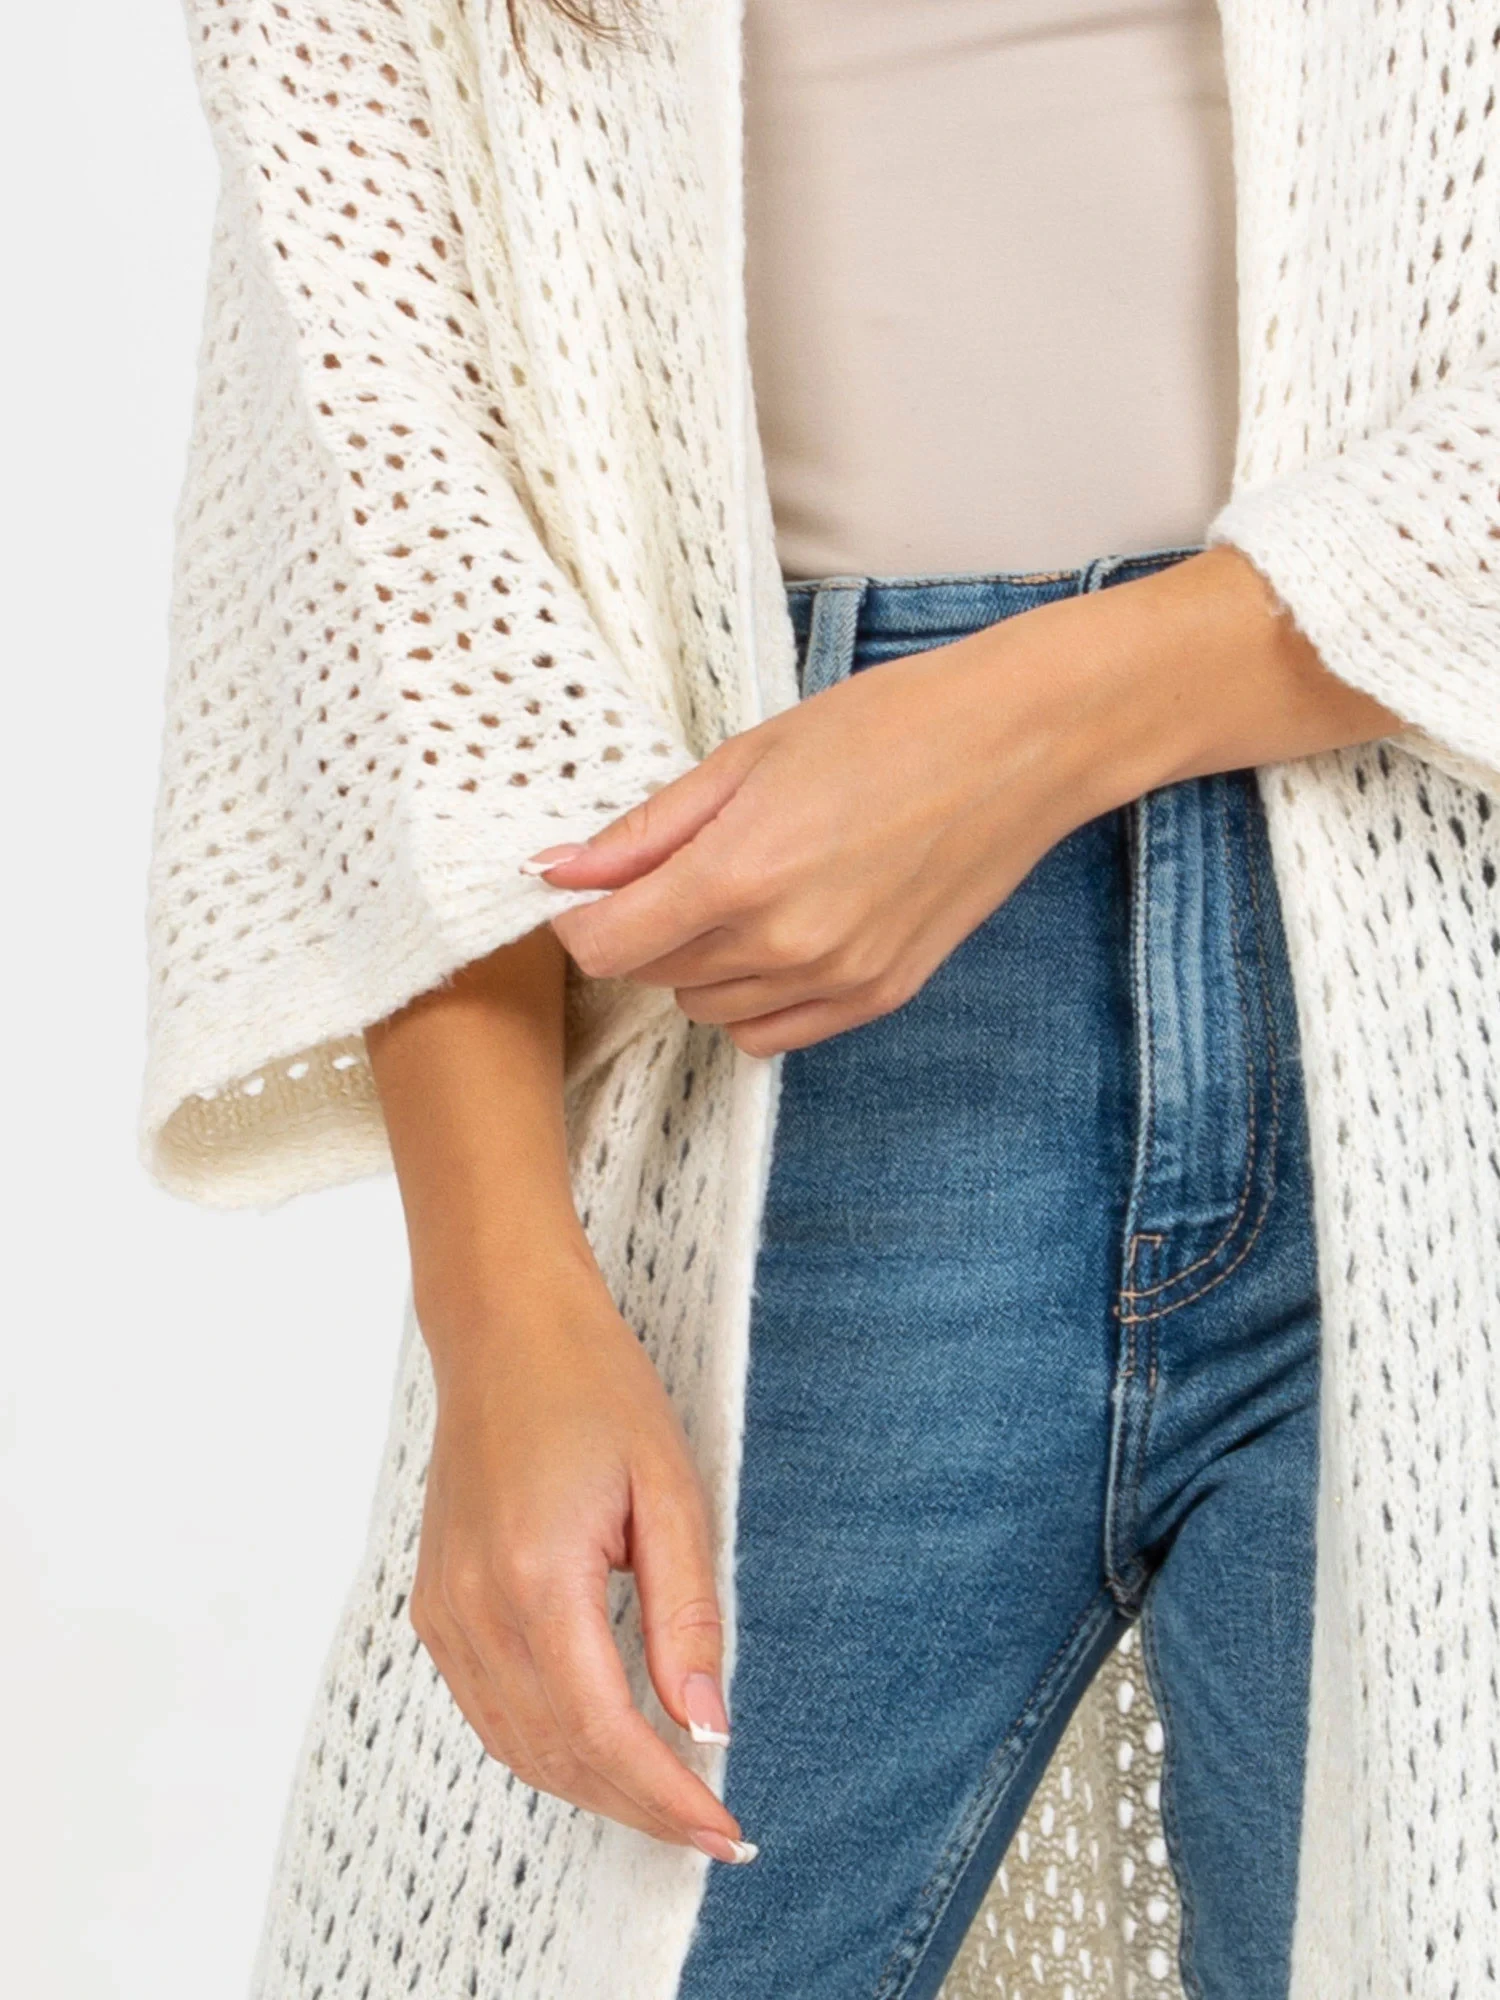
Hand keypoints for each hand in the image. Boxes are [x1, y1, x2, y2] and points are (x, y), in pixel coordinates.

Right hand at [408, 1266, 755, 1860]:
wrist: (505, 1329)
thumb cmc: (596, 1391)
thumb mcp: (669, 1490)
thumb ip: (687, 1614)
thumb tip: (708, 1726)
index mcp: (537, 1578)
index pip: (605, 1732)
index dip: (667, 1797)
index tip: (727, 1830)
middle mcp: (475, 1609)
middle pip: (559, 1756)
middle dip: (640, 1807)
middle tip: (711, 1829)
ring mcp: (443, 1611)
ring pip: (517, 1747)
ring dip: (594, 1789)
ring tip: (667, 1802)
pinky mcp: (434, 1606)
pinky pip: (487, 1711)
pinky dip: (547, 1750)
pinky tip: (601, 1748)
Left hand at [530, 546, 1399, 1053]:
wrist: (1018, 746)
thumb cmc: (889, 726)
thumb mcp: (749, 756)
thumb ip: (648, 828)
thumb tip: (561, 870)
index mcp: (739, 874)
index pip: (604, 948)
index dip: (577, 919)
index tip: (585, 887)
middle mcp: (782, 945)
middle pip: (653, 977)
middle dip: (644, 927)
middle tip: (682, 863)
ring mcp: (834, 981)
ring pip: (707, 1007)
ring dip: (698, 963)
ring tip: (745, 888)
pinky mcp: (875, 998)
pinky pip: (769, 1033)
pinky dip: (752, 997)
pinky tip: (780, 933)